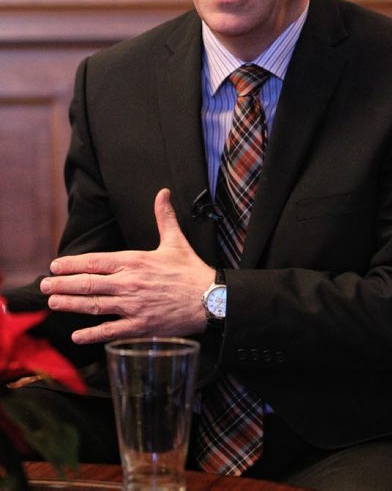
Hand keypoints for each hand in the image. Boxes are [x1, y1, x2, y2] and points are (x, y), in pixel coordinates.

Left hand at [40, 188, 214, 344]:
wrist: (209, 299)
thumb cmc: (191, 271)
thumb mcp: (175, 241)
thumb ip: (164, 217)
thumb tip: (162, 193)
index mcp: (134, 261)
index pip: (95, 261)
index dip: (72, 264)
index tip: (56, 266)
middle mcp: (129, 283)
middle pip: (88, 284)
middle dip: (63, 285)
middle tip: (45, 286)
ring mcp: (133, 306)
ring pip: (94, 306)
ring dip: (70, 305)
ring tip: (53, 303)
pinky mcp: (140, 326)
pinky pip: (110, 331)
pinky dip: (92, 334)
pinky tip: (78, 335)